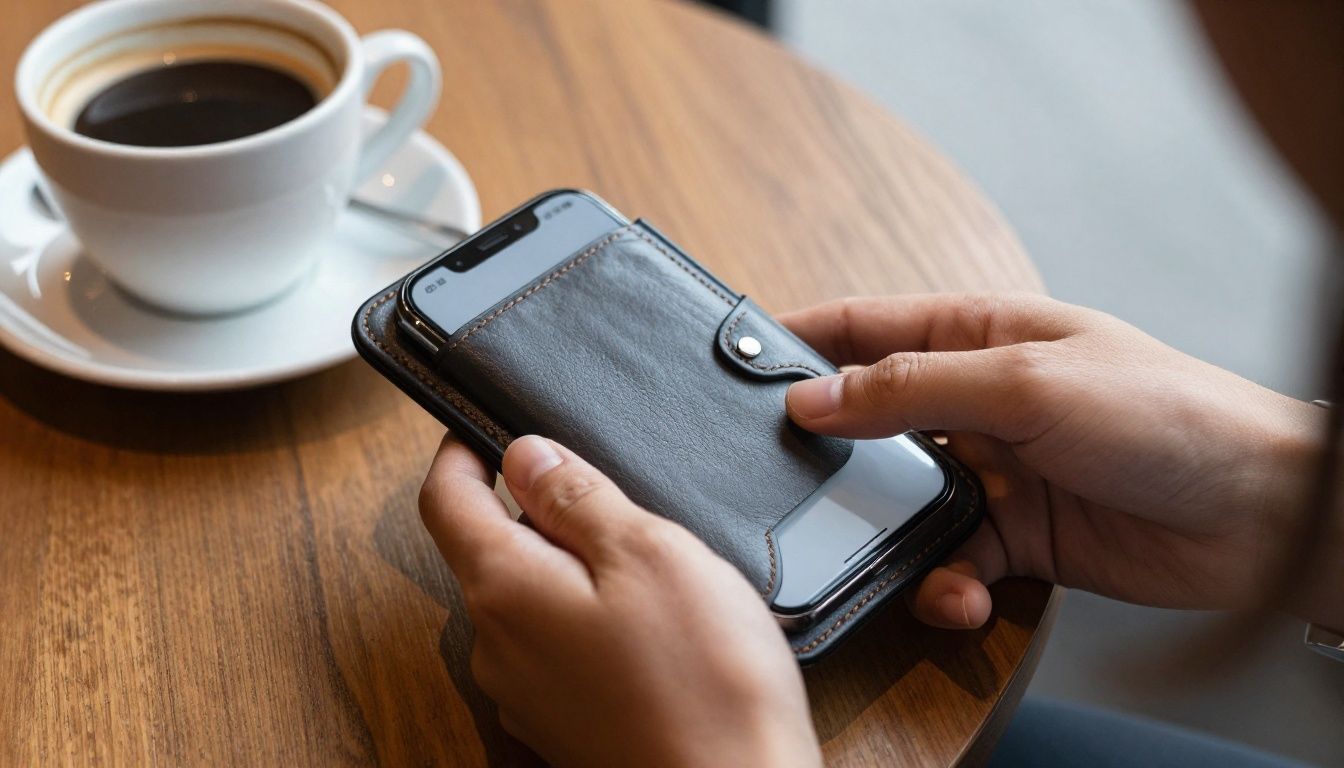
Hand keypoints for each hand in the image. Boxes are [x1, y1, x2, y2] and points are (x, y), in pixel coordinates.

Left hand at [419, 434, 821, 767]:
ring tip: (646, 561)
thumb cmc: (704, 685)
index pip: (447, 501)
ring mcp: (528, 693)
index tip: (478, 425)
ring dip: (569, 563)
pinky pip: (557, 645)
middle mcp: (499, 647)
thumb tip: (526, 454)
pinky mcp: (564, 723)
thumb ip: (578, 497)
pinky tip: (651, 624)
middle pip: (490, 549)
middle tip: (604, 488)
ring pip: (528, 599)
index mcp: (506, 591)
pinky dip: (588, 615)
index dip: (459, 452)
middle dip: (534, 509)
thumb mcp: (647, 554)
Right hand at [780, 293, 1331, 628]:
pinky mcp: (1016, 537)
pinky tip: (959, 597)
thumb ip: (911, 389)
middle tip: (784, 485)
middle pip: (870, 421)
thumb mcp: (1024, 384)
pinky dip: (943, 586)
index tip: (736, 366)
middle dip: (829, 456)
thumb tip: (813, 398)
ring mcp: (995, 470)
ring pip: (900, 503)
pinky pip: (950, 562)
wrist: (1258, 513)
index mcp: (978, 336)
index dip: (799, 342)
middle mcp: (977, 400)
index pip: (865, 327)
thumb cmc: (1163, 414)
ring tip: (881, 554)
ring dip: (886, 535)